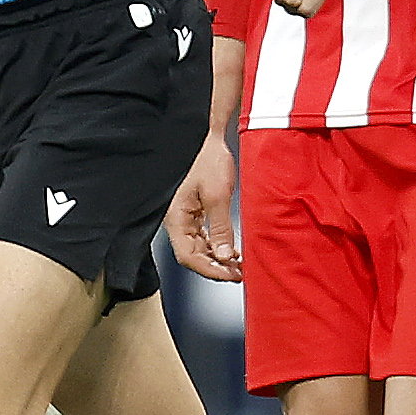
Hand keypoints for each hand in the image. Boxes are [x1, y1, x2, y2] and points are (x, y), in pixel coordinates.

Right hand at [164, 131, 241, 281]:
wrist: (210, 139)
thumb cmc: (208, 159)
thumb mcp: (217, 196)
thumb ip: (220, 229)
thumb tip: (225, 256)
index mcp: (176, 218)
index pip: (187, 256)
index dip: (209, 270)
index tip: (230, 275)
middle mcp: (177, 220)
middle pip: (192, 255)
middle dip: (216, 267)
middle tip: (239, 273)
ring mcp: (185, 217)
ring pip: (198, 248)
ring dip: (217, 259)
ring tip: (238, 265)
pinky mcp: (194, 212)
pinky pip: (203, 237)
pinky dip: (217, 246)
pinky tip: (231, 251)